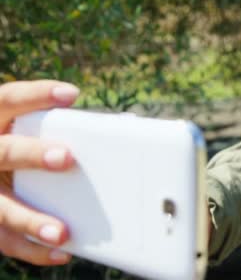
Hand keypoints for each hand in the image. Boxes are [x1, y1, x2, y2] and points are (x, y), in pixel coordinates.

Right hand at [0, 80, 78, 264]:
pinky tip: (62, 252)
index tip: (71, 93)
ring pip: (1, 207)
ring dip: (32, 219)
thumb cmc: (19, 148)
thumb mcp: (24, 133)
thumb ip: (57, 130)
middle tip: (66, 157)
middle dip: (32, 155)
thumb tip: (123, 128)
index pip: (8, 100)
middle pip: (3, 152)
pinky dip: (34, 249)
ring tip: (62, 231)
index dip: (37, 95)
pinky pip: (6, 240)